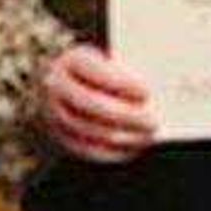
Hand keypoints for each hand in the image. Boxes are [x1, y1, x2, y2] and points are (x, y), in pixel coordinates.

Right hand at [40, 44, 156, 163]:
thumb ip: (125, 71)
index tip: (147, 92)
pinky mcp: (61, 136)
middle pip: (92, 104)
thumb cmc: (99, 69)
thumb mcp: (107, 59)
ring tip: (147, 136)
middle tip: (153, 121)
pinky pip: (87, 150)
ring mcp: (54, 113)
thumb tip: (156, 87)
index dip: (122, 83)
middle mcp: (56, 86)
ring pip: (90, 130)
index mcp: (71, 60)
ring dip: (123, 136)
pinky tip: (133, 148)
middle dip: (126, 115)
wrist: (65, 81)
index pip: (96, 71)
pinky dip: (113, 152)